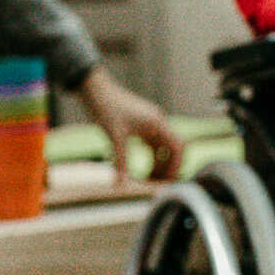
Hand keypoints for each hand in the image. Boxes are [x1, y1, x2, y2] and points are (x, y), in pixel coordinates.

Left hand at [77, 65, 183, 179]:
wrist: (95, 89)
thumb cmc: (106, 108)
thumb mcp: (114, 137)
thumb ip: (120, 161)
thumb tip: (119, 184)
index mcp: (157, 123)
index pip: (178, 147)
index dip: (176, 165)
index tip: (167, 181)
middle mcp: (159, 123)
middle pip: (174, 150)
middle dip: (169, 168)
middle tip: (157, 184)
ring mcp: (152, 124)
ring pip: (164, 149)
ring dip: (160, 164)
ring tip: (147, 180)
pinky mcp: (144, 125)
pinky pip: (154, 145)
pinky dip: (152, 158)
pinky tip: (141, 168)